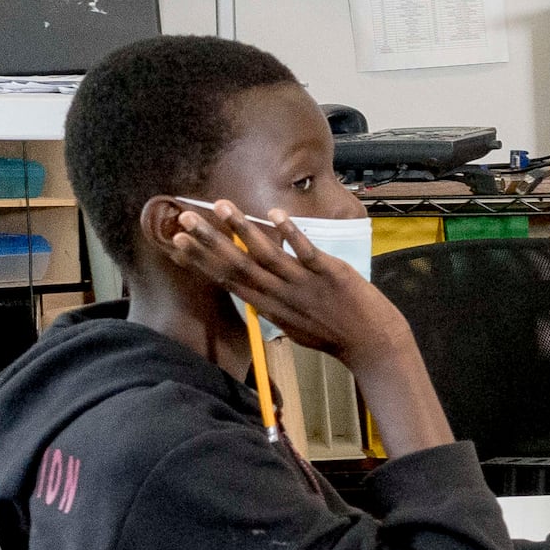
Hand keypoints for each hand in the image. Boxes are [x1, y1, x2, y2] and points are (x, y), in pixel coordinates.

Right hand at [149, 201, 417, 380]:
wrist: (372, 345)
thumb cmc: (333, 334)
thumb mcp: (293, 325)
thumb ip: (272, 305)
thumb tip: (255, 294)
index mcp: (268, 305)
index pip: (226, 279)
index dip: (200, 258)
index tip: (176, 240)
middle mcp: (279, 294)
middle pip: (236, 264)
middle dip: (209, 239)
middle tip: (185, 216)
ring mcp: (303, 283)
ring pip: (266, 254)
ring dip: (242, 228)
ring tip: (222, 205)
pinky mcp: (329, 274)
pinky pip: (306, 250)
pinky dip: (290, 233)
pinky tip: (275, 214)